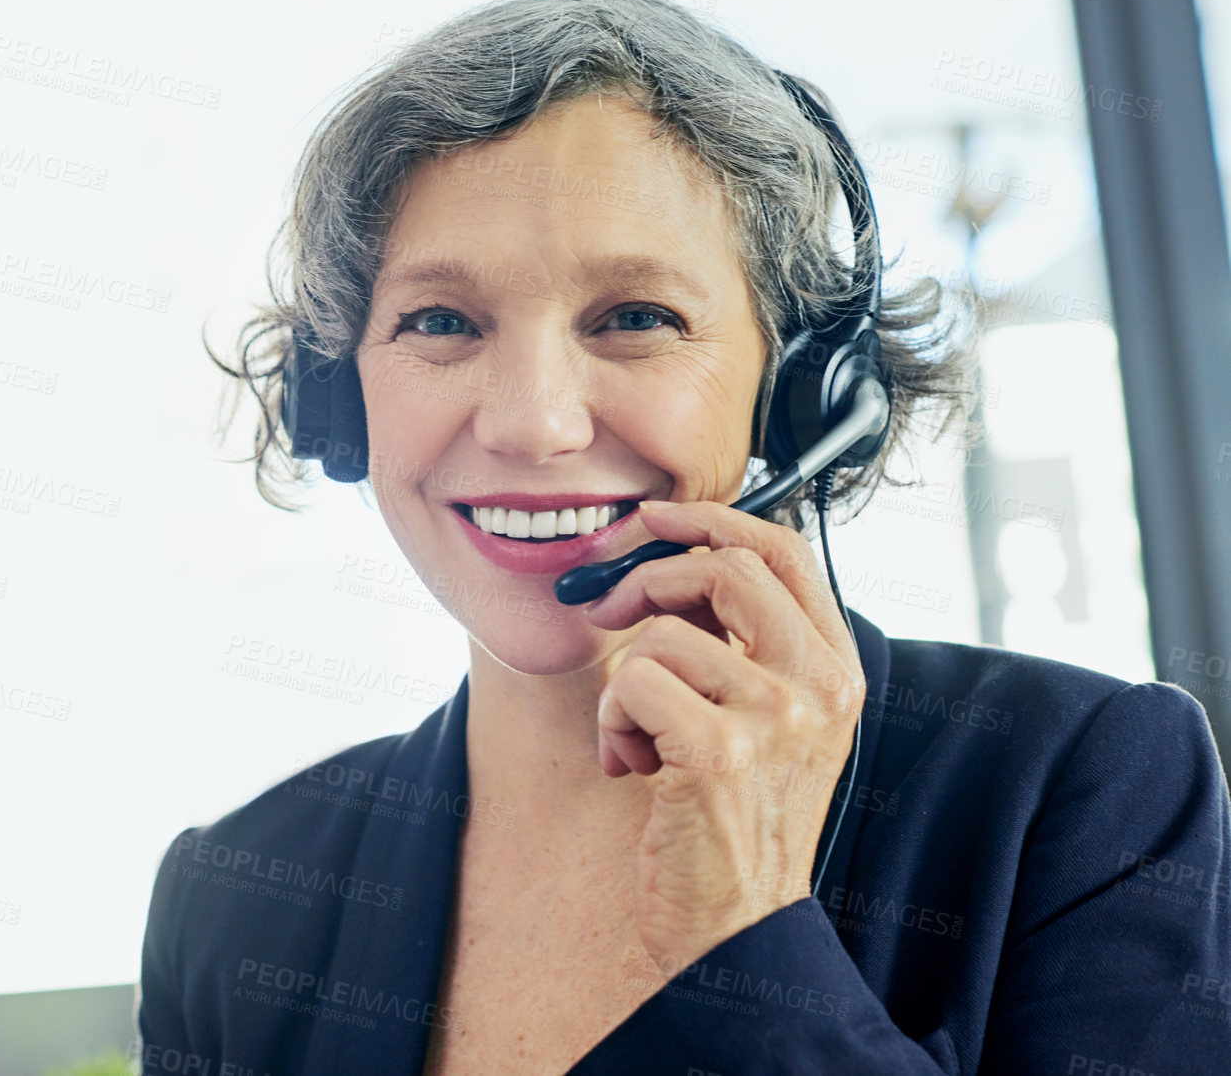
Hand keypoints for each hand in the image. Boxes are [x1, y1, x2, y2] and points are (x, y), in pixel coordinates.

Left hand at [581, 499, 864, 980]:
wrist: (734, 925)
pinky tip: (631, 768)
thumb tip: (675, 558)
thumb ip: (744, 642)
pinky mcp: (716, 752)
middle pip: (723, 568)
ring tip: (639, 742)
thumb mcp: (765, 721)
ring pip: (659, 634)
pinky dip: (610, 724)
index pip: (784, 550)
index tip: (655, 519)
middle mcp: (819, 687)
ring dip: (623, 686)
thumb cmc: (734, 821)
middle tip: (608, 613)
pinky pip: (630, 683)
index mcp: (836, 670)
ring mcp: (774, 718)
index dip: (712, 519)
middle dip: (646, 579)